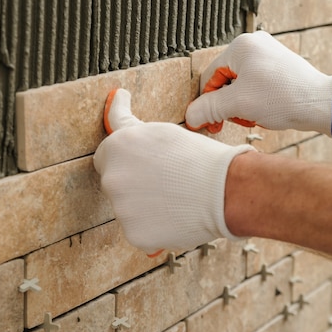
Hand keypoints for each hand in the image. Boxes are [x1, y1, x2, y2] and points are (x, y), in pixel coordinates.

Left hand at [93, 89, 253, 254]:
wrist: (226, 189)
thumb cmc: (196, 156)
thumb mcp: (158, 130)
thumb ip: (127, 120)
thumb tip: (117, 96)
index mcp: (115, 148)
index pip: (105, 158)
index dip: (127, 162)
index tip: (146, 165)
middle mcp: (111, 178)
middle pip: (114, 184)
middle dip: (133, 184)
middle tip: (165, 182)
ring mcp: (121, 209)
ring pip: (127, 210)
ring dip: (143, 207)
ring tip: (174, 200)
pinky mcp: (134, 234)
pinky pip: (138, 232)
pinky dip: (153, 228)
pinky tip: (174, 216)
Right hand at [185, 31, 331, 135]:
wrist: (322, 104)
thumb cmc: (284, 98)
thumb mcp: (238, 104)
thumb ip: (208, 108)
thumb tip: (189, 116)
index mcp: (241, 46)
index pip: (209, 77)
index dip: (207, 102)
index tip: (209, 123)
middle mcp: (254, 44)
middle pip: (223, 81)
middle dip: (227, 105)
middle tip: (232, 121)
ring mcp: (267, 54)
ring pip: (238, 85)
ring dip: (239, 106)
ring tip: (252, 117)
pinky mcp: (278, 67)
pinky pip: (253, 85)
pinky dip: (252, 102)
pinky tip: (262, 113)